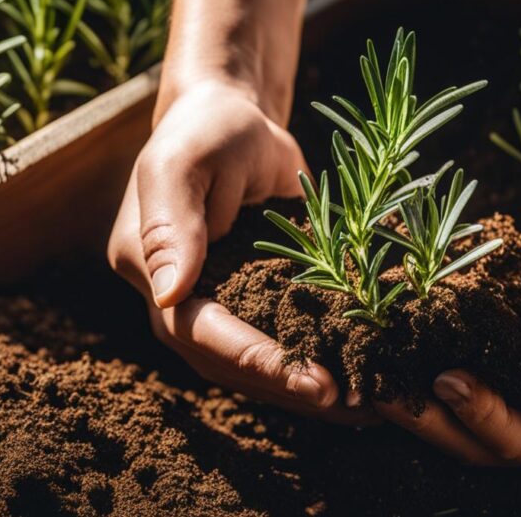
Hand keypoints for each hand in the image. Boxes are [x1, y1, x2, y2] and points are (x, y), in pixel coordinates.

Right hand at [108, 80, 373, 424]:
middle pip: (231, 364)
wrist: (237, 116)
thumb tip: (171, 296)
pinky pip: (285, 336)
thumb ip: (171, 224)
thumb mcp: (182, 162)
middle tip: (353, 402)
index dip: (255, 360)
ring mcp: (222, 303)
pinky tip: (365, 372)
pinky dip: (321, 356)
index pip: (199, 333)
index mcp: (151, 273)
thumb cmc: (207, 130)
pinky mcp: (258, 297)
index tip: (312, 381)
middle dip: (291, 384)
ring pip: (258, 364)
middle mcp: (181, 302)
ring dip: (309, 386)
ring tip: (369, 403)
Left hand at [376, 198, 520, 462]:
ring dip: (418, 400)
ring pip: (464, 411)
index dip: (481, 419)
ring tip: (373, 371)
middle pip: (482, 438)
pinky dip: (427, 358)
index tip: (444, 379)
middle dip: (432, 420)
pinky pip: (465, 363)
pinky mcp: (508, 346)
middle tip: (383, 386)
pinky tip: (391, 342)